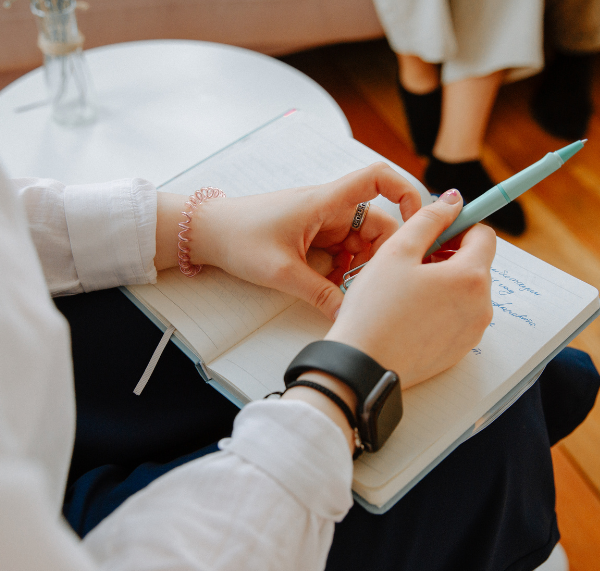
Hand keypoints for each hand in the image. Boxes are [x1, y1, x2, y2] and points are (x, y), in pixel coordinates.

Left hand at [174, 163, 421, 319]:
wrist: (207, 233)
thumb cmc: (239, 238)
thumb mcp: (281, 271)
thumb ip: (319, 294)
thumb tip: (348, 315)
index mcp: (325, 201)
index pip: (377, 178)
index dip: (406, 192)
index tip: (418, 223)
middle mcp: (329, 208)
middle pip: (376, 223)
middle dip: (379, 255)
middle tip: (369, 285)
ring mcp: (321, 222)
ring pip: (359, 242)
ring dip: (359, 266)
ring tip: (344, 290)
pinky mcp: (312, 236)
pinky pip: (341, 252)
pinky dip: (342, 270)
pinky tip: (332, 288)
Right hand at [326, 190, 496, 388]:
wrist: (363, 365)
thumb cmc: (375, 308)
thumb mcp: (397, 251)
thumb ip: (429, 219)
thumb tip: (453, 200)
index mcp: (471, 276)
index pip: (483, 235)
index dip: (458, 226)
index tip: (434, 231)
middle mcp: (481, 306)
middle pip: (475, 264)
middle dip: (448, 255)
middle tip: (412, 261)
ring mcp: (472, 332)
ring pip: (465, 291)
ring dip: (444, 282)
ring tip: (407, 289)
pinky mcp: (459, 350)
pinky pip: (457, 317)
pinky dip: (441, 308)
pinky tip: (410, 313)